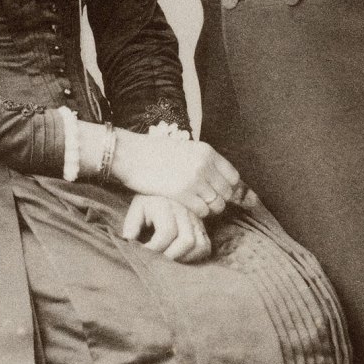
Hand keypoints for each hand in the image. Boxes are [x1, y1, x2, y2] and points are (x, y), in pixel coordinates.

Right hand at [109, 131, 244, 217]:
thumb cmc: (154, 153)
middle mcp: (204, 165)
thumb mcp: (185, 150)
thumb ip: (203, 162)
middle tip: (205, 202)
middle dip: (219, 200)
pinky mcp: (182, 193)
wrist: (131, 155)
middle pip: (227, 192)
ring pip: (217, 205)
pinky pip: (202, 211)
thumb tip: (218, 179)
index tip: (218, 193)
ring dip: (209, 209)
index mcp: (207, 152)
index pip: (233, 176)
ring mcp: (194, 179)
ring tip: (196, 206)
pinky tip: (187, 208)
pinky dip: (198, 213)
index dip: (228, 188)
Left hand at [121, 195, 211, 263]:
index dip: (154, 249)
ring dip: (182, 258)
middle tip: (156, 261)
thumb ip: (131, 226)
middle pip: (186, 240)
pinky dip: (194, 257)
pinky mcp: (203, 226)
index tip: (142, 254)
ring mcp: (196, 218)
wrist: (163, 187)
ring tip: (167, 260)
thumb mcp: (137, 209)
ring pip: (198, 244)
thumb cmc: (148, 203)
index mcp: (166, 204)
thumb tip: (130, 244)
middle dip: (170, 256)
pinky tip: (179, 257)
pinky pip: (205, 246)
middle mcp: (185, 210)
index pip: (166, 232)